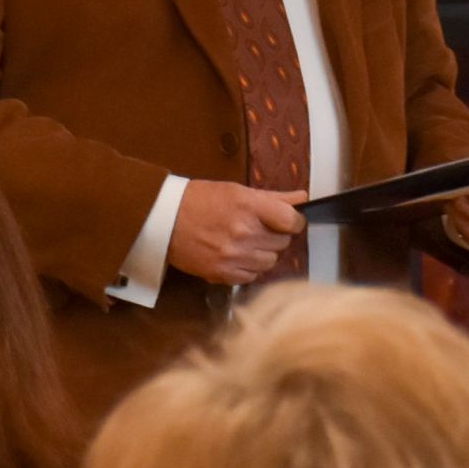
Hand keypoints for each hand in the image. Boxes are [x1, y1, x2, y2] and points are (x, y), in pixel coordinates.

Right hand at [169, 180, 305, 285]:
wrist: (165, 219)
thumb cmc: (201, 200)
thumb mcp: (237, 191)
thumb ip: (273, 197)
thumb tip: (302, 197)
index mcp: (249, 207)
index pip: (291, 221)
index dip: (294, 221)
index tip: (287, 220)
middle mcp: (244, 233)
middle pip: (283, 243)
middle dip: (276, 236)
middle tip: (260, 229)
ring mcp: (234, 256)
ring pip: (270, 261)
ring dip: (264, 253)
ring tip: (247, 243)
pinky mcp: (223, 274)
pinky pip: (252, 276)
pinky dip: (249, 268)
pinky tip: (237, 256)